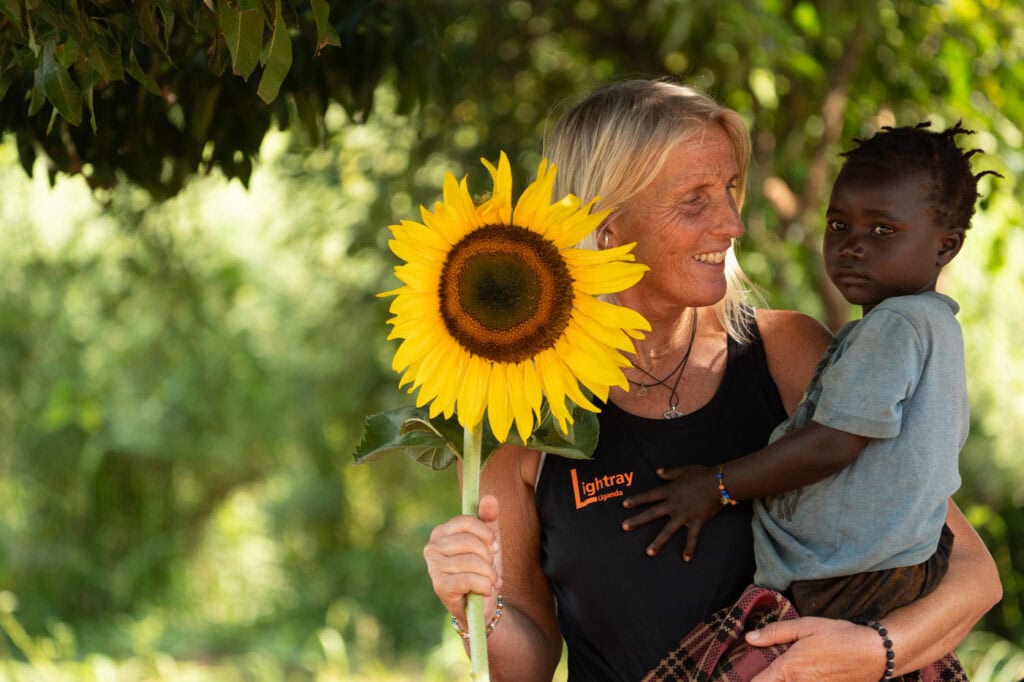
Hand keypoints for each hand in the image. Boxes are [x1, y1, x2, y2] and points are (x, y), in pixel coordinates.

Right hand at [423, 494, 502, 623]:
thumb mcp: (488, 543)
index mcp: (442, 532)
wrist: (478, 605)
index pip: (466, 521)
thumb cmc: (481, 570)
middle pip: (470, 542)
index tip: (494, 546)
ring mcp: (434, 567)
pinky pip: (470, 579)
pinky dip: (484, 586)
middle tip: (491, 569)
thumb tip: (489, 498)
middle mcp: (432, 547)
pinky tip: (484, 591)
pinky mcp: (440, 586)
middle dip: (488, 557)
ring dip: (489, 574)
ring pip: (472, 562)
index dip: (486, 534)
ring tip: (490, 582)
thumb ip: (489, 520)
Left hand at [620, 464, 722, 559]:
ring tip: (648, 552)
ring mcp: (684, 514)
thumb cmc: (702, 474)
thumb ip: (670, 472)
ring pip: (668, 530)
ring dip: (658, 542)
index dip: (636, 500)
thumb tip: (658, 471)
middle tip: (624, 527)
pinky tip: (686, 558)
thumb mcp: (684, 470)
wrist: (720, 482)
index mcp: (670, 491)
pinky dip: (689, 548)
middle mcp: (674, 504)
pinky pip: (692, 537)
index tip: (624, 505)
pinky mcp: (696, 521)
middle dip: (637, 520)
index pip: (649, 496)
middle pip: (652, 513)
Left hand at [746, 617, 887, 681]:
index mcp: (790, 669)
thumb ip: (775, 633)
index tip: (732, 678)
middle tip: (753, 675)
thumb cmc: (840, 636)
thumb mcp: (805, 626)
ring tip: (772, 676)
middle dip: (765, 681)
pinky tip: (796, 677)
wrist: (875, 654)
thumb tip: (749, 638)